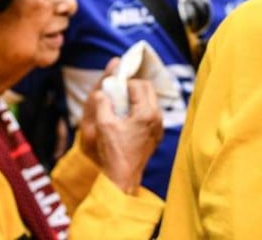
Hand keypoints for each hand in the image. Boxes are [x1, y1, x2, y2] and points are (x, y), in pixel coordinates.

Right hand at [80, 60, 163, 193]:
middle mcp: (157, 118)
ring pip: (151, 100)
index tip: (114, 88)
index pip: (138, 85)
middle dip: (133, 87)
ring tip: (121, 106)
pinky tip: (128, 118)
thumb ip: (102, 103)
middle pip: (148, 89)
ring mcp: (159, 127)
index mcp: (146, 113)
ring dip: (138, 98)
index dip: (124, 83)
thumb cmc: (113, 152)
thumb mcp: (103, 125)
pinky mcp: (157, 134)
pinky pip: (152, 113)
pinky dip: (141, 109)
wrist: (122, 177)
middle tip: (119, 93)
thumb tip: (102, 92)